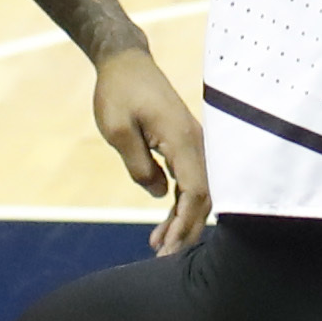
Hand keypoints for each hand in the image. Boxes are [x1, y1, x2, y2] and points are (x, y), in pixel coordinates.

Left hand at [92, 45, 209, 254]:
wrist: (126, 63)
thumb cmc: (118, 93)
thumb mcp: (118, 131)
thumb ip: (139, 166)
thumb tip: (158, 194)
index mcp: (182, 138)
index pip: (196, 191)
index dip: (184, 224)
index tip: (166, 249)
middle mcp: (196, 141)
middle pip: (203, 196)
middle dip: (186, 229)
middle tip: (163, 257)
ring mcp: (193, 142)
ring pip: (198, 190)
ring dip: (182, 219)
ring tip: (158, 245)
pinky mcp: (184, 143)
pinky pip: (190, 179)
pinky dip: (180, 203)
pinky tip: (164, 222)